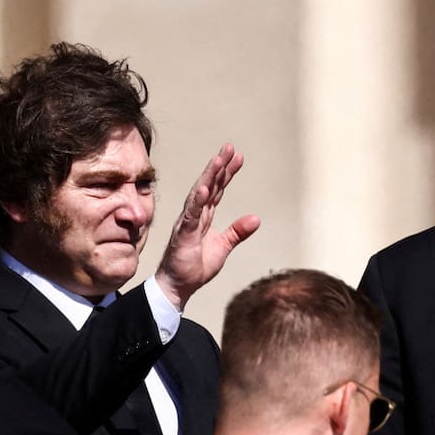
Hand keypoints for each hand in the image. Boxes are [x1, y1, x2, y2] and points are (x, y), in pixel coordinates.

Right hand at [155, 143, 260, 311]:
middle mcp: (194, 215)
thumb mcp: (223, 247)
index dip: (227, 173)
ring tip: (218, 160)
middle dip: (219, 166)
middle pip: (209, 185)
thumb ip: (237, 232)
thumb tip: (256, 218)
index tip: (238, 157)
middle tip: (230, 148)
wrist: (179, 286)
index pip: (218, 190)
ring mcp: (187, 223)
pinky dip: (198, 201)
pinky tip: (205, 189)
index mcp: (204, 217)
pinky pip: (191, 215)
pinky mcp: (183, 234)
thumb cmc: (195, 266)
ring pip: (199, 195)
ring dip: (208, 177)